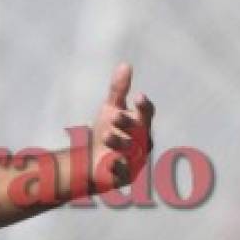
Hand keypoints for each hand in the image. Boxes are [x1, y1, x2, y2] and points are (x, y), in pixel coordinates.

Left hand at [90, 62, 154, 191]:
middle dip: (129, 124)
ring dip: (120, 143)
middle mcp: (142, 141)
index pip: (147, 114)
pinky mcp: (126, 175)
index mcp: (141, 124)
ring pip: (133, 151)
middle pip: (140, 132)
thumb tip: (125, 64)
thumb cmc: (107, 132)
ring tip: (106, 136)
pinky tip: (109, 162)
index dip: (144, 106)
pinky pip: (125, 172)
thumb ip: (118, 90)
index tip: (138, 96)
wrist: (92, 160)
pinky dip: (118, 167)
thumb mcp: (111, 109)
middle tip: (114, 116)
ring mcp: (136, 159)